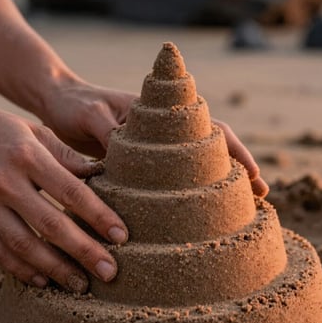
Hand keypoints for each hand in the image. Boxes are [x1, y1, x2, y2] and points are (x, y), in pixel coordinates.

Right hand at [0, 104, 128, 292]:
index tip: (121, 236)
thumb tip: (100, 175)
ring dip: (55, 269)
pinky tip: (44, 281)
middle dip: (83, 251)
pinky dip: (21, 270)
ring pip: (23, 245)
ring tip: (81, 285)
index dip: (99, 216)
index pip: (71, 192)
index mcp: (27, 156)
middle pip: (50, 224)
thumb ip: (66, 155)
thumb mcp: (33, 131)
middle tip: (110, 272)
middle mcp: (5, 182)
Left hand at [42, 75, 266, 195]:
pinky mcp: (142, 168)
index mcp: (162, 118)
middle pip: (214, 152)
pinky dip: (189, 197)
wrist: (59, 104)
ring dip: (220, 187)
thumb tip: (132, 156)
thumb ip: (110, 132)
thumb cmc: (75, 105)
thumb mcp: (91, 115)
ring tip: (242, 214)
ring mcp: (156, 153)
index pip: (209, 131)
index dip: (235, 152)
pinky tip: (197, 218)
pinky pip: (171, 183)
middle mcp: (165, 136)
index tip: (254, 175)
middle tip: (263, 198)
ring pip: (197, 169)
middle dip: (240, 173)